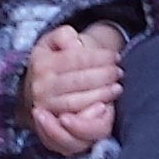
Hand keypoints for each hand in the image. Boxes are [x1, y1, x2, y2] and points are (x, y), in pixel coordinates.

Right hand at [25, 21, 125, 156]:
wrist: (39, 88)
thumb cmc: (54, 61)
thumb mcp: (54, 41)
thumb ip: (64, 35)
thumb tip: (76, 45)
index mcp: (42, 64)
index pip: (75, 59)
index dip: (99, 58)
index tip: (115, 57)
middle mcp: (41, 87)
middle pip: (78, 81)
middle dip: (103, 76)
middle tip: (119, 72)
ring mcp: (46, 107)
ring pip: (78, 102)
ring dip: (102, 94)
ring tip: (117, 87)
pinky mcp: (54, 123)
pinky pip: (75, 123)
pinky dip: (92, 115)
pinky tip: (106, 107)